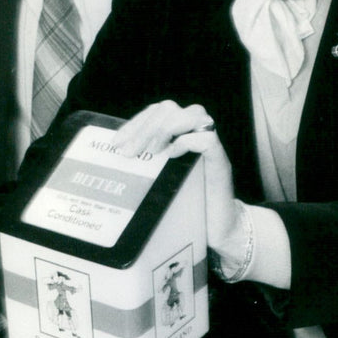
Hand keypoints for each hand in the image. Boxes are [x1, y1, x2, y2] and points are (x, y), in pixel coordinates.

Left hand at [112, 101, 242, 257]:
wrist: (220, 228)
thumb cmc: (189, 204)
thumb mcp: (162, 180)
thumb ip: (147, 165)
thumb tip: (117, 160)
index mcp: (180, 134)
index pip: (156, 113)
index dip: (135, 123)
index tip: (116, 143)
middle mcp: (196, 134)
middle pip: (170, 108)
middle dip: (144, 127)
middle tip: (128, 152)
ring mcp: (210, 146)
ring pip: (193, 113)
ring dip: (165, 128)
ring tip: (151, 151)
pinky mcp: (221, 161)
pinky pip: (207, 138)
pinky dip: (188, 141)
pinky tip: (172, 155)